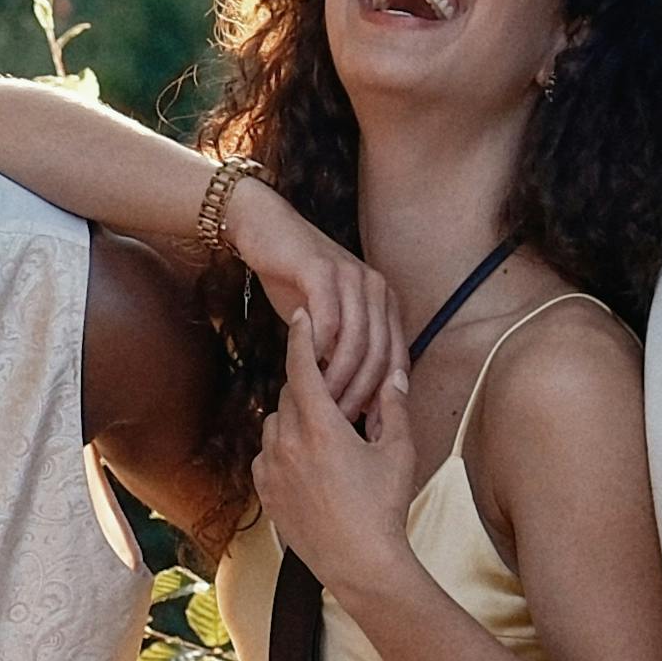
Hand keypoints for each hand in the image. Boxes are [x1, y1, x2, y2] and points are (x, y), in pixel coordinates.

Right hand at [220, 182, 402, 432]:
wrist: (265, 231)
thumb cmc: (295, 281)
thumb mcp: (328, 319)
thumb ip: (344, 351)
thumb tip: (354, 402)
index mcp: (385, 302)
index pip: (396, 359)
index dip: (386, 397)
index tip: (370, 429)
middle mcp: (377, 288)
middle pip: (379, 355)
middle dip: (362, 395)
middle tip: (342, 423)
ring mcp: (352, 278)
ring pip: (356, 343)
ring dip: (339, 380)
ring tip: (322, 405)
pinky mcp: (323, 272)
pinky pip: (328, 322)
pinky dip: (318, 352)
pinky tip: (305, 372)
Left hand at [248, 330, 428, 590]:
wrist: (359, 563)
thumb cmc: (383, 507)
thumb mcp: (398, 452)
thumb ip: (393, 406)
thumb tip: (395, 374)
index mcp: (320, 426)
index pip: (303, 367)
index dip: (302, 337)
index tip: (300, 316)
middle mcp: (288, 442)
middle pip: (290, 395)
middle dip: (307, 386)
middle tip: (329, 387)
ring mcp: (272, 469)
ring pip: (275, 424)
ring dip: (293, 418)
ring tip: (320, 430)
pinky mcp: (266, 493)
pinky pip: (265, 456)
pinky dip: (280, 449)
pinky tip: (304, 461)